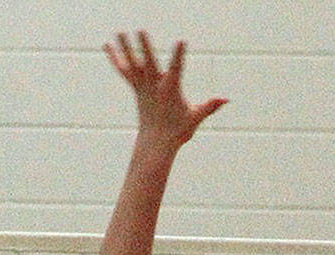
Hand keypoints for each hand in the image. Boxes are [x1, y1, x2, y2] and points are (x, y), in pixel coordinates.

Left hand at [105, 31, 225, 149]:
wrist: (156, 142)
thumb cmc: (178, 131)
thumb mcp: (196, 117)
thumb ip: (210, 106)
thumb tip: (226, 99)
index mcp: (170, 91)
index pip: (176, 69)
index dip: (179, 54)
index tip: (182, 41)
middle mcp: (154, 87)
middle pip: (149, 63)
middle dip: (145, 47)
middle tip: (141, 30)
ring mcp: (143, 87)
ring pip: (133, 64)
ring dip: (126, 48)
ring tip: (119, 32)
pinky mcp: (136, 88)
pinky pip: (124, 70)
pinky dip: (116, 58)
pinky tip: (108, 45)